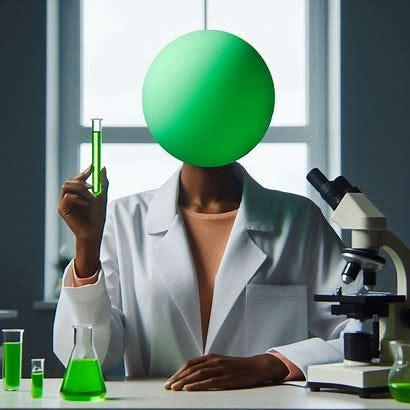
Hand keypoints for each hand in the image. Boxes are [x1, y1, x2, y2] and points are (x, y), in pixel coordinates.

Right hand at [58, 166, 108, 276]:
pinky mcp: (63, 209)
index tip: (93, 167)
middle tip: (91, 186)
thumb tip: (103, 167)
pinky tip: (86, 203)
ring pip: (66, 186)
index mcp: (78, 193)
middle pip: (70, 181)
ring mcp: (65, 203)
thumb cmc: (97, 216)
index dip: (84, 172)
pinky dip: (77, 198)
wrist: (94, 231)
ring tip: (90, 197)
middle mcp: (70, 196)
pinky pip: (67, 197)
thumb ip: (102, 182)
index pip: (77, 179)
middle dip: (81, 181)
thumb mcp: (102, 196)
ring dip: (80, 189)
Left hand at [163, 353, 288, 390]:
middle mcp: (214, 361)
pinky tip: (189, 389)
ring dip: (184, 381)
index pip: (190, 363)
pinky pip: (209, 381)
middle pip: (191, 369)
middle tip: (167, 386)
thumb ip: (208, 367)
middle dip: (178, 378)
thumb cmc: (238, 367)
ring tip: (175, 388)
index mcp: (211, 357)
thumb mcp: (221, 363)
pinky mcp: (227, 378)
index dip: (179, 372)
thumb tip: (193, 376)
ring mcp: (220, 369)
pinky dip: (197, 385)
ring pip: (198, 374)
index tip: (170, 381)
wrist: (257, 366)